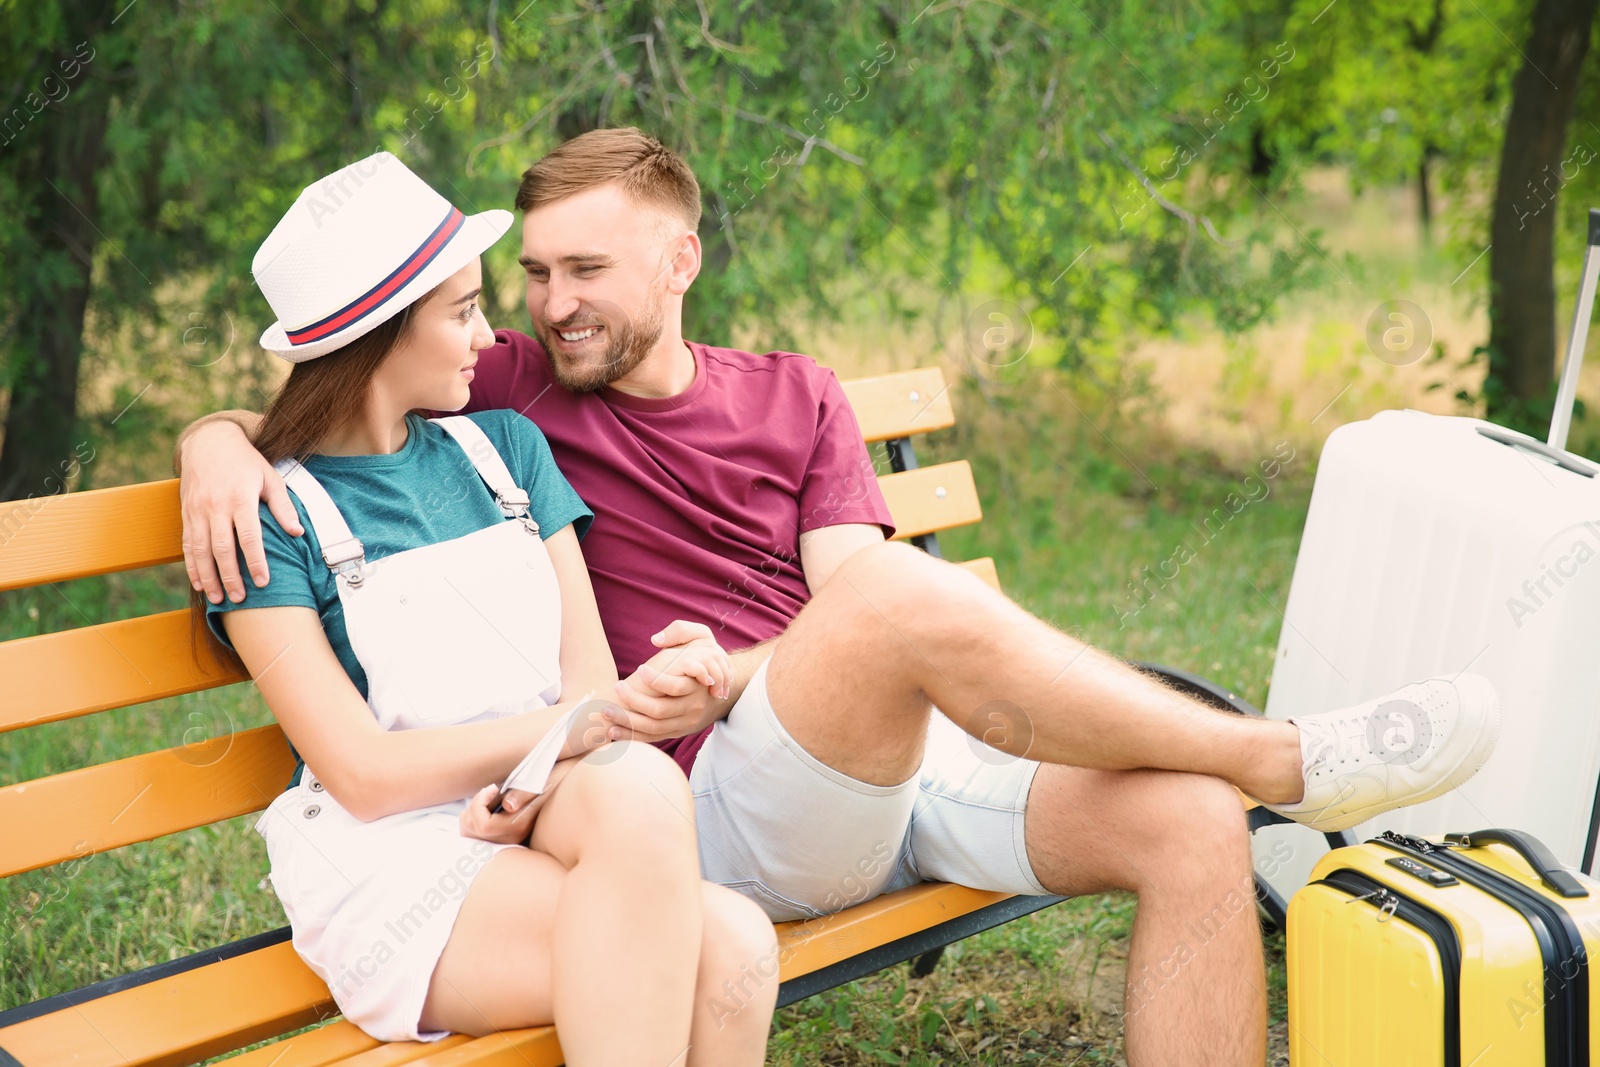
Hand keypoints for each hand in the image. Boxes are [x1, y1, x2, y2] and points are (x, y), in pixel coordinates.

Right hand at [179, 419, 302, 603]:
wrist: (209, 442)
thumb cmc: (247, 462)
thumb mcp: (270, 477)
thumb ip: (283, 506)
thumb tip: (298, 532)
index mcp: (240, 497)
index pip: (249, 536)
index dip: (255, 561)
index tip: (263, 581)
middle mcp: (216, 506)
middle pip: (222, 548)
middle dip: (230, 576)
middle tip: (240, 599)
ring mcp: (197, 510)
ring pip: (200, 550)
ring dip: (209, 577)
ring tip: (219, 599)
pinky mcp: (186, 513)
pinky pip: (187, 544)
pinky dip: (192, 566)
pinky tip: (199, 583)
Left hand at [458, 756, 580, 844]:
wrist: (576, 790)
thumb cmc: (559, 781)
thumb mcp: (546, 781)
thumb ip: (526, 793)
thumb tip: (507, 805)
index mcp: (521, 825)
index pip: (484, 825)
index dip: (479, 805)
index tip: (493, 788)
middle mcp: (513, 838)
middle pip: (473, 830)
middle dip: (473, 807)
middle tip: (490, 791)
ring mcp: (508, 840)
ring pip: (470, 833)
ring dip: (471, 813)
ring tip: (487, 798)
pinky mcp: (504, 837)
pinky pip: (475, 834)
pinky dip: (474, 818)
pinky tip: (487, 806)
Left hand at [607, 621, 731, 742]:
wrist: (723, 686)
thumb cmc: (704, 656)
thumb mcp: (701, 636)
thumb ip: (680, 631)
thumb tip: (656, 639)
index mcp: (698, 685)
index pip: (676, 687)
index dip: (655, 680)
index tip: (639, 669)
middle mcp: (694, 707)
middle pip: (660, 710)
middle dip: (633, 702)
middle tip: (616, 688)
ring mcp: (686, 723)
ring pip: (655, 728)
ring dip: (628, 722)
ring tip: (607, 712)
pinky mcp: (678, 732)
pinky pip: (654, 738)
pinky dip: (633, 736)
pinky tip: (613, 731)